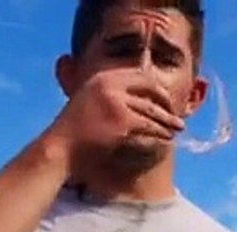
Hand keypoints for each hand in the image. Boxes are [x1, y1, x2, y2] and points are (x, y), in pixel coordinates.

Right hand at [42, 68, 186, 163]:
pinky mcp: (122, 121)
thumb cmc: (73, 132)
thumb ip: (109, 94)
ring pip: (152, 111)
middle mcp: (110, 85)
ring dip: (167, 122)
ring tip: (176, 130)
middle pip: (150, 91)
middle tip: (178, 118)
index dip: (157, 89)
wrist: (59, 149)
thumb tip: (133, 97)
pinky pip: (148, 126)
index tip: (166, 101)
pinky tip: (166, 141)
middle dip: (167, 106)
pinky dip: (159, 134)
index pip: (141, 76)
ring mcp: (116, 102)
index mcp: (103, 77)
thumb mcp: (88, 102)